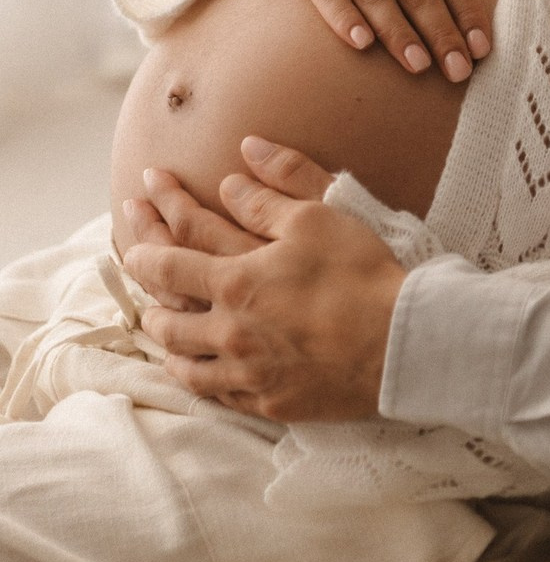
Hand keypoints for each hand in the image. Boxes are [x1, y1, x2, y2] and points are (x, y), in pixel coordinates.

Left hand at [124, 139, 405, 421]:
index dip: (147, 231)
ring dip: (165, 339)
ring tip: (158, 325)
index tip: (137, 203)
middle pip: (167, 313)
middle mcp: (229, 331)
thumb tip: (240, 161)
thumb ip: (273, 190)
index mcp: (236, 282)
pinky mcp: (269, 400)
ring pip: (184, 361)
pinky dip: (198, 378)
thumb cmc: (360, 275)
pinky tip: (198, 371)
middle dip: (146, 289)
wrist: (399, 343)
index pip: (170, 259)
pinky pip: (217, 394)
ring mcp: (247, 372)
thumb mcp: (318, 217)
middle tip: (137, 269)